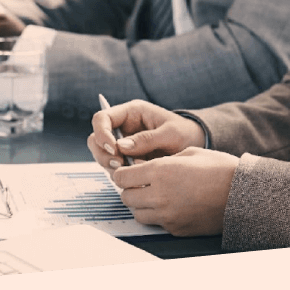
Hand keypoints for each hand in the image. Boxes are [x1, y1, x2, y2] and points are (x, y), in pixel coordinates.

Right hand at [88, 100, 206, 169]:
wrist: (194, 146)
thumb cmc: (185, 133)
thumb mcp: (172, 133)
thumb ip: (148, 138)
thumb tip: (122, 146)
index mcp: (131, 113)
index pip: (102, 118)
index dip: (102, 133)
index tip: (114, 149)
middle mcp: (122, 128)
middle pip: (96, 140)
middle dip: (103, 154)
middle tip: (120, 164)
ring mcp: (122, 144)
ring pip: (101, 156)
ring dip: (111, 166)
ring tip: (132, 170)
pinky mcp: (127, 160)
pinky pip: (114, 168)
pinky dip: (121, 174)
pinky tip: (137, 176)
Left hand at [111, 148, 237, 236]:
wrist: (243, 194)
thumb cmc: (220, 169)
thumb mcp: (191, 152)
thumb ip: (164, 160)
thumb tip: (147, 167)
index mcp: (161, 171)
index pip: (122, 177)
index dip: (123, 173)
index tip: (128, 171)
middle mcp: (159, 195)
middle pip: (126, 197)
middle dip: (130, 189)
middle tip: (141, 183)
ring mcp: (167, 215)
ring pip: (138, 213)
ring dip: (142, 204)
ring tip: (156, 195)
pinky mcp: (176, 228)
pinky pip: (157, 223)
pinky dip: (159, 215)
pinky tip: (173, 205)